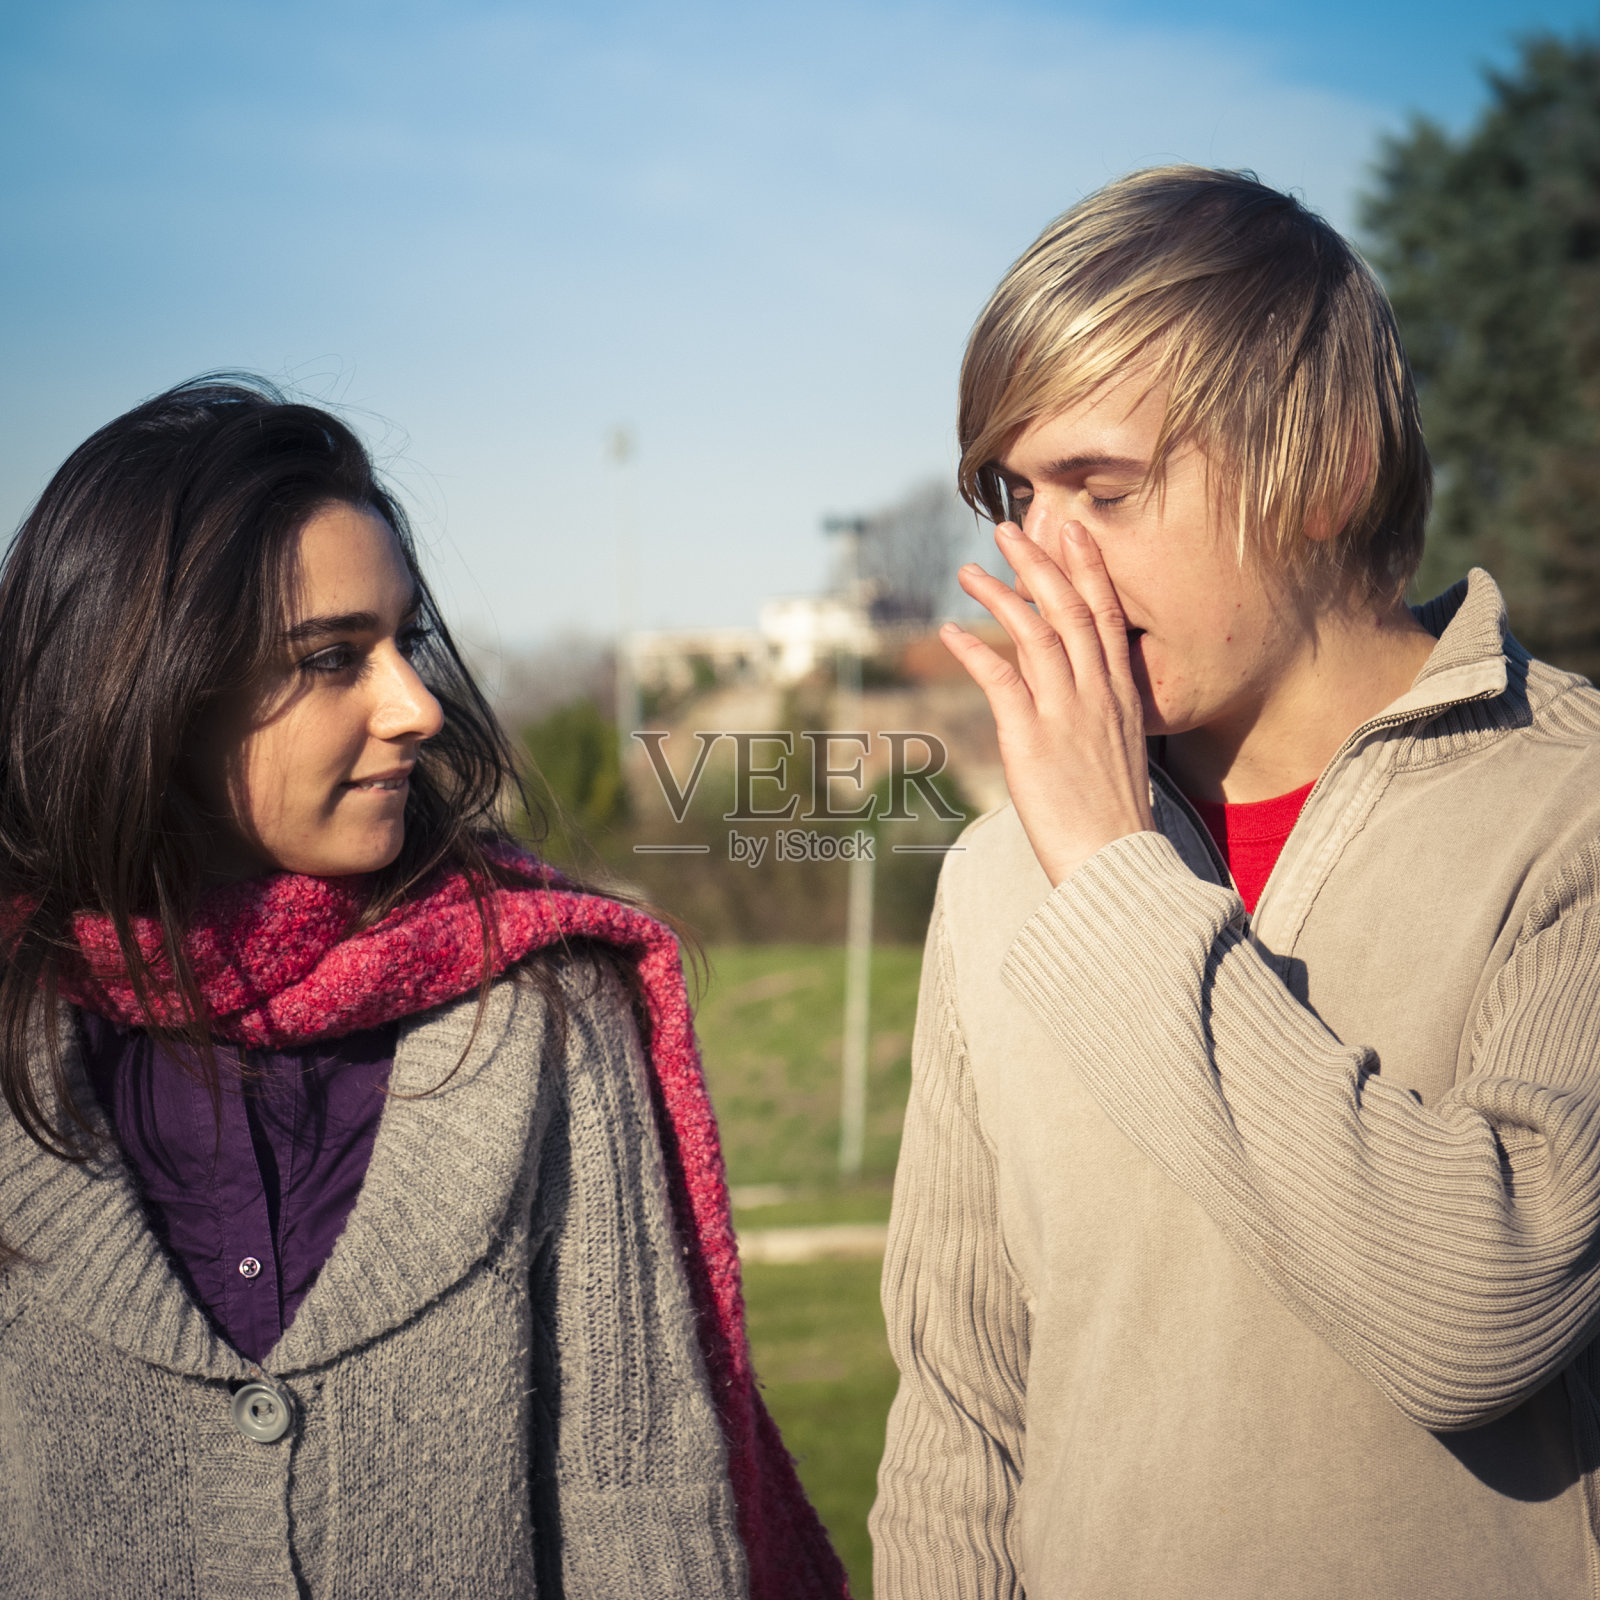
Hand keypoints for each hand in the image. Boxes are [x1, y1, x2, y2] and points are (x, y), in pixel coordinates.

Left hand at [942, 515, 1153, 886]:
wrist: (1117, 866)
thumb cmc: (1113, 820)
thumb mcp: (1117, 754)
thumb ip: (1093, 715)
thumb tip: (1063, 698)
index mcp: (1122, 697)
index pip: (1108, 617)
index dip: (1088, 569)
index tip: (1071, 531)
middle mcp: (1098, 696)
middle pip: (1070, 611)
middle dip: (1039, 563)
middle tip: (1009, 528)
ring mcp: (1067, 715)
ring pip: (1036, 634)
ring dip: (1000, 595)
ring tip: (968, 570)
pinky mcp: (1033, 741)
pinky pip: (1001, 680)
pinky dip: (975, 651)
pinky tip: (950, 631)